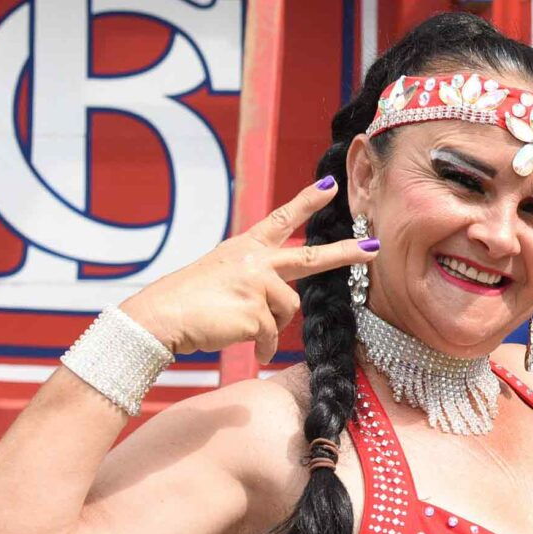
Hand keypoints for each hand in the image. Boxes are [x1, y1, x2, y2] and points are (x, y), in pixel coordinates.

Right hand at [120, 178, 375, 363]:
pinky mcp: (257, 311)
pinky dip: (264, 346)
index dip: (306, 202)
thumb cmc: (186, 303)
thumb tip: (278, 310)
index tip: (331, 186)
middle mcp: (255, 260)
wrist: (159, 317)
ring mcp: (258, 284)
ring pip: (287, 311)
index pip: (281, 220)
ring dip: (270, 327)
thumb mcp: (221, 277)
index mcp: (245, 248)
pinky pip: (273, 336)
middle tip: (373, 248)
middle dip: (346, 253)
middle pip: (311, 257)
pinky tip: (248, 347)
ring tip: (242, 327)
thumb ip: (253, 282)